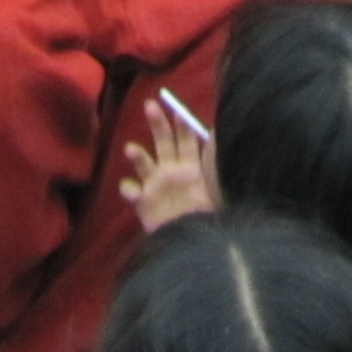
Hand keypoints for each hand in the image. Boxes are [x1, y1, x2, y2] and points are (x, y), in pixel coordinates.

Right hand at [120, 96, 216, 230]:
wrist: (194, 246)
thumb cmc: (208, 218)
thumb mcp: (217, 188)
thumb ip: (216, 166)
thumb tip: (221, 137)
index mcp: (192, 167)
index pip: (187, 139)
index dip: (182, 124)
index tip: (178, 110)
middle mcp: (172, 171)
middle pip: (163, 142)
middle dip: (157, 123)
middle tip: (150, 105)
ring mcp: (155, 186)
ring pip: (144, 163)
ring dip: (137, 155)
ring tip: (131, 150)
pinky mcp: (144, 202)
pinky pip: (132, 191)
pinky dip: (130, 189)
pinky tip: (134, 192)